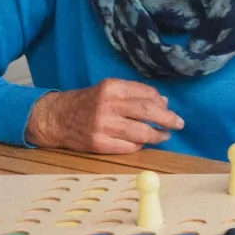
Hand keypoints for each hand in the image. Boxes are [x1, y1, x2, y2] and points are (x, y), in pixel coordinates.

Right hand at [26, 79, 183, 153]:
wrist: (56, 118)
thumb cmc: (86, 103)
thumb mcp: (107, 91)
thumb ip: (134, 94)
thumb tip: (164, 102)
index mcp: (111, 87)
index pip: (146, 94)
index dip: (161, 103)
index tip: (169, 109)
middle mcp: (107, 105)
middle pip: (148, 112)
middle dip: (168, 119)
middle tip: (179, 124)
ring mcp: (103, 126)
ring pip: (141, 133)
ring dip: (157, 135)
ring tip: (164, 136)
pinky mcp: (99, 144)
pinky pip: (128, 147)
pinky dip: (138, 146)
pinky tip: (141, 143)